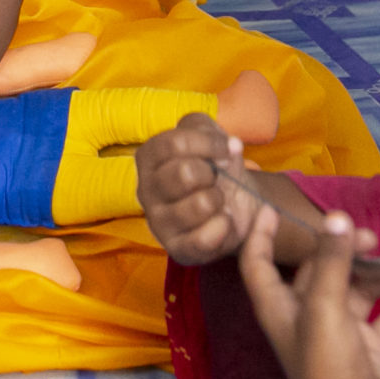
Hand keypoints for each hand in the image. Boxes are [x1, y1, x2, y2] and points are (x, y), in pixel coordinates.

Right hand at [134, 113, 261, 264]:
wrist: (234, 202)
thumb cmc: (215, 164)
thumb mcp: (208, 134)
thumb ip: (207, 128)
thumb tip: (230, 146)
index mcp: (149, 157)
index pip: (174, 144)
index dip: (208, 144)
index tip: (227, 150)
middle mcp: (146, 190)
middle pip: (184, 173)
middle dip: (211, 173)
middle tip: (216, 178)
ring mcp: (158, 222)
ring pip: (198, 205)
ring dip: (219, 199)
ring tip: (218, 200)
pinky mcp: (176, 249)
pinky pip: (203, 239)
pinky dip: (224, 226)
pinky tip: (224, 220)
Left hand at [237, 208, 379, 378]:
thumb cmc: (327, 361)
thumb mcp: (324, 305)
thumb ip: (331, 260)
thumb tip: (337, 218)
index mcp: (279, 308)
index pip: (258, 266)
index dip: (260, 237)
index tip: (271, 208)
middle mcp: (305, 318)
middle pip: (318, 273)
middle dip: (342, 251)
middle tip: (369, 236)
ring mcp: (339, 334)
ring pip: (357, 292)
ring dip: (377, 274)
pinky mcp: (368, 349)